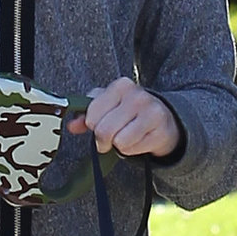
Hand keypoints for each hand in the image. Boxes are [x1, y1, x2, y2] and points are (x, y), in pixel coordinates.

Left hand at [67, 77, 181, 158]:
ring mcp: (152, 113)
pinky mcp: (160, 132)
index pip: (92, 113)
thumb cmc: (130, 112)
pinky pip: (132, 149)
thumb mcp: (107, 106)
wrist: (165, 120)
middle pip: (104, 130)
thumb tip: (72, 126)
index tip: (99, 124)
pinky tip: (138, 140)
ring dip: (119, 145)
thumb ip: (86, 113)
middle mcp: (138, 96)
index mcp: (121, 85)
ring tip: (127, 136)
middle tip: (111, 137)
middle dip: (103, 139)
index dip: (91, 124)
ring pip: (119, 141)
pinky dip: (131, 150)